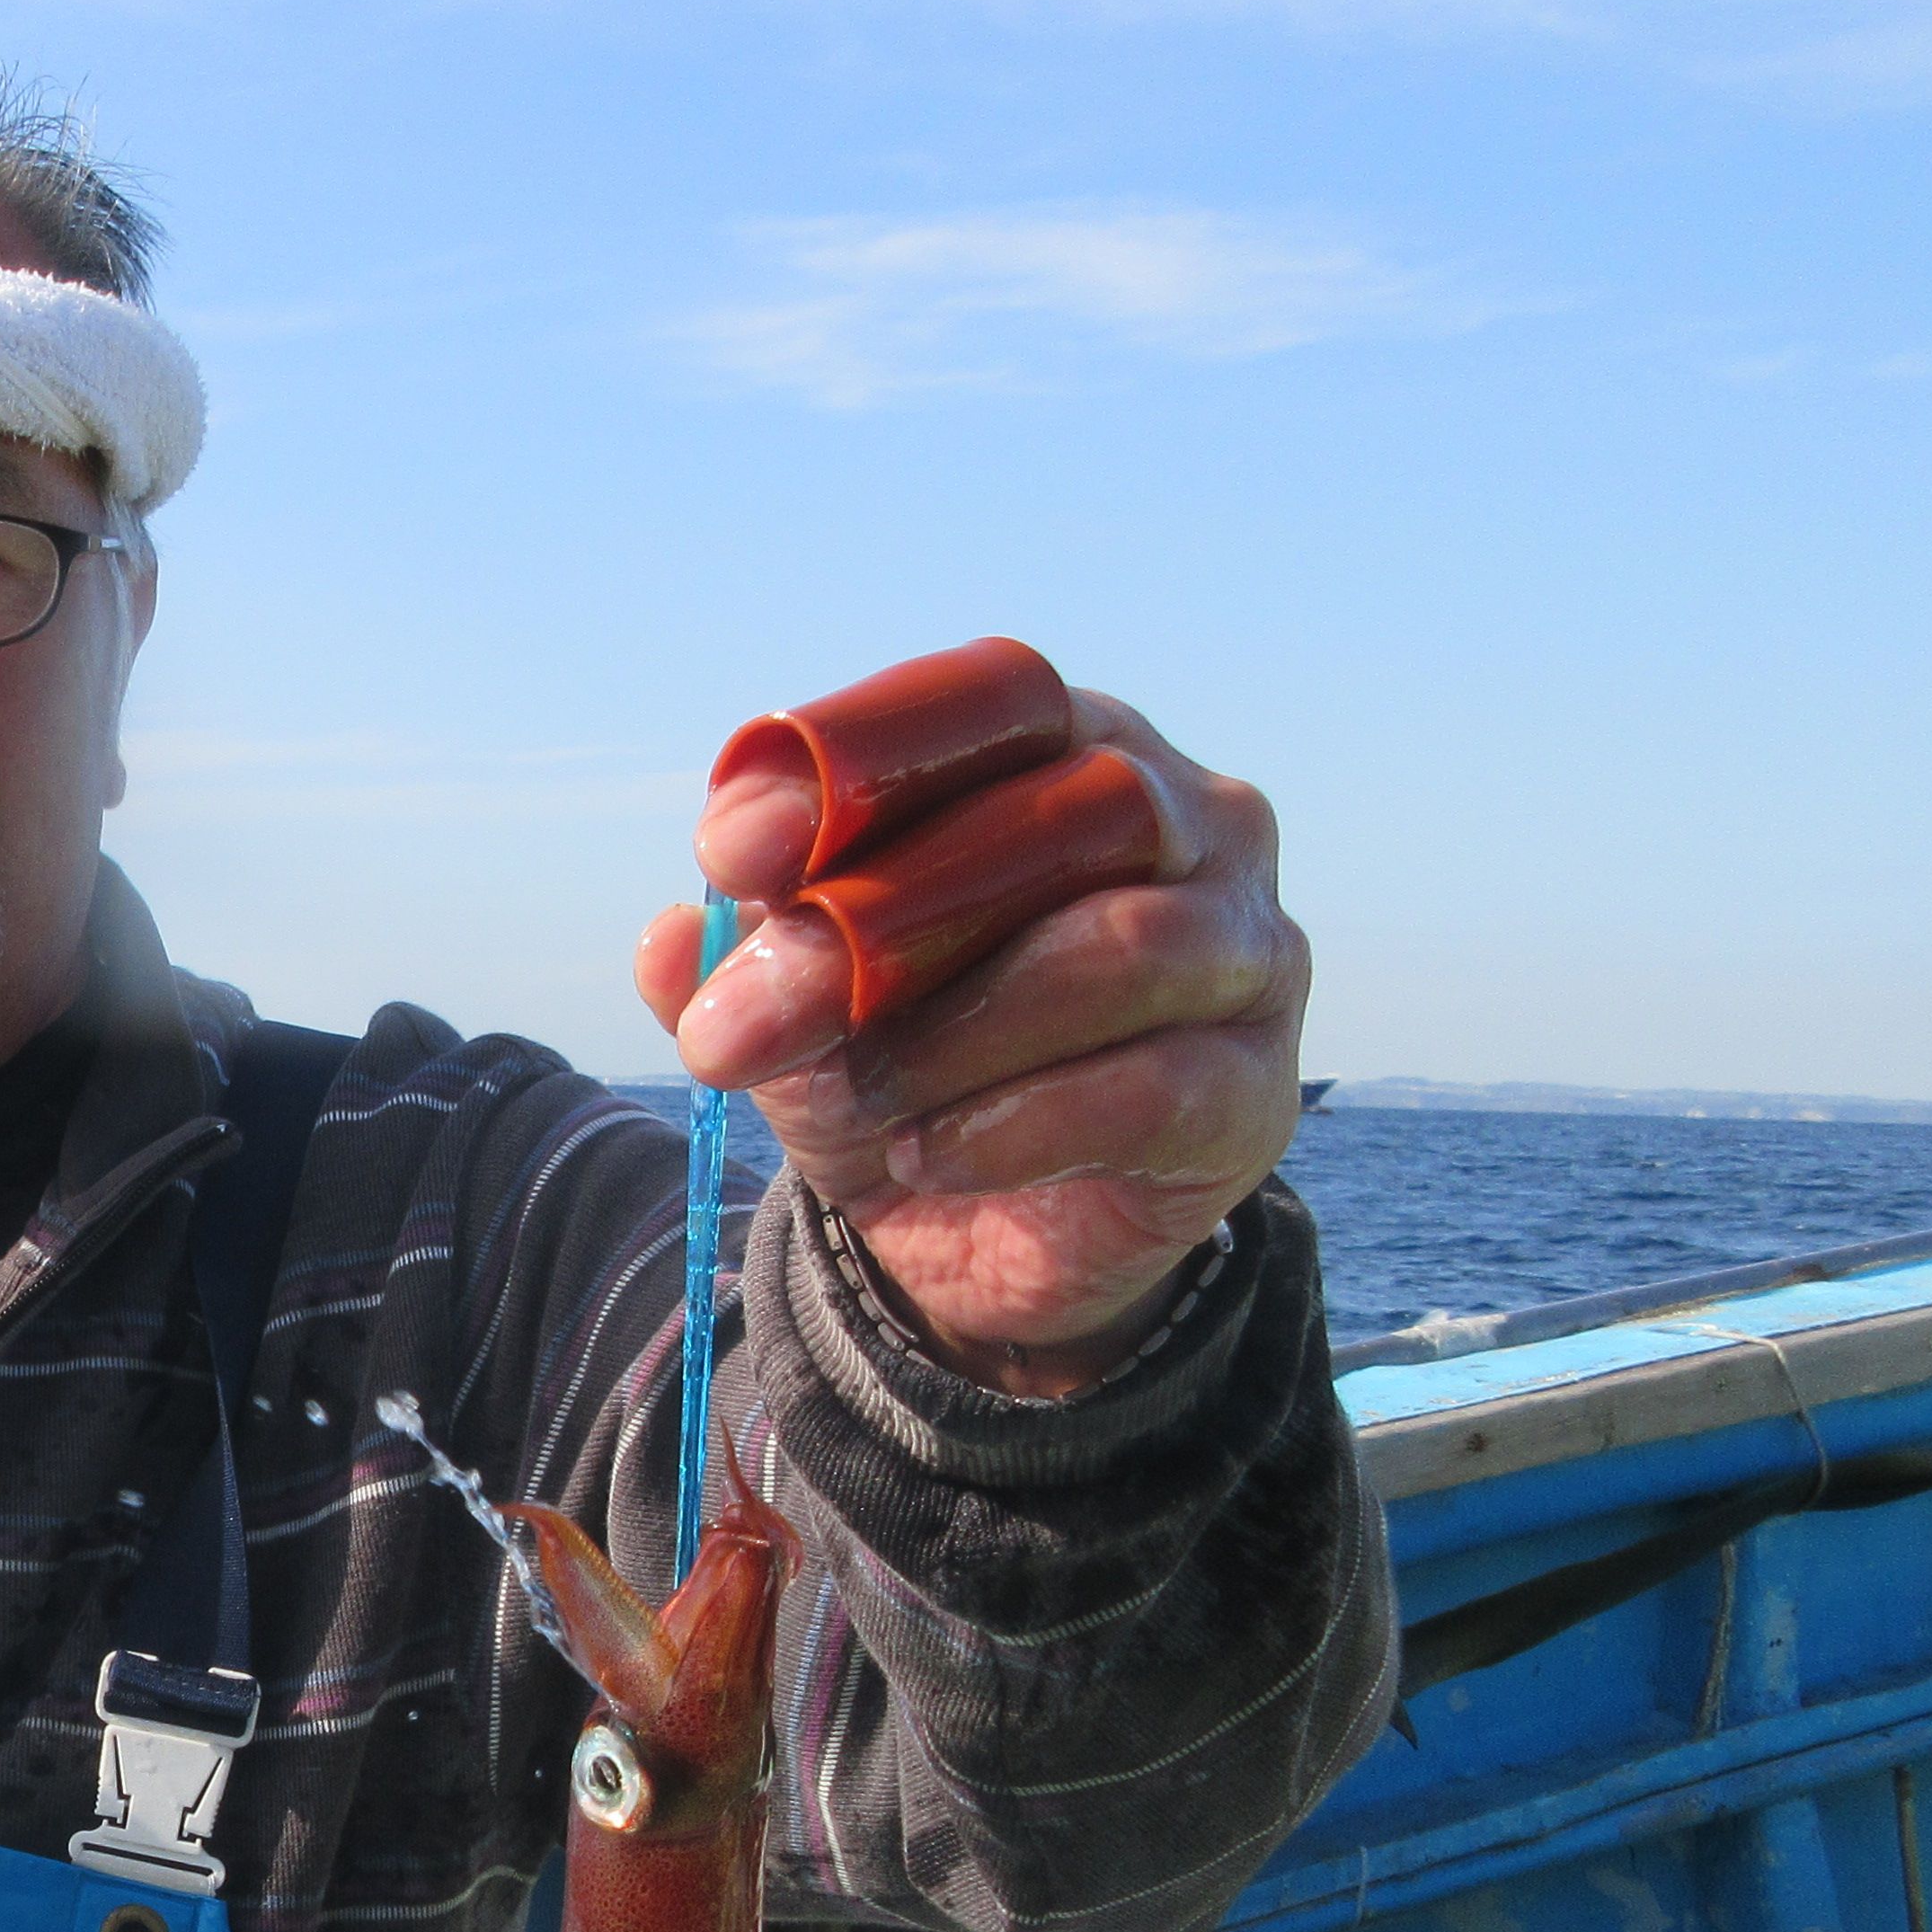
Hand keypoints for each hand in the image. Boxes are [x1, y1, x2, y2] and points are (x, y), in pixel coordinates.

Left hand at [645, 678, 1308, 1396]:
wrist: (984, 1233)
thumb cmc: (902, 1062)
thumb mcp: (797, 1006)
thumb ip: (739, 961)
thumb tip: (673, 939)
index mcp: (1073, 746)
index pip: (994, 698)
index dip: (864, 754)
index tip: (729, 853)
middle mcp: (1192, 820)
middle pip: (1064, 813)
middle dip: (877, 921)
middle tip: (733, 1030)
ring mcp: (1247, 951)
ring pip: (1120, 946)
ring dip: (952, 1031)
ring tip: (849, 1102)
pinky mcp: (1258, 1091)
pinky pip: (1155, 1087)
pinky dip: (1017, 1124)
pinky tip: (926, 1156)